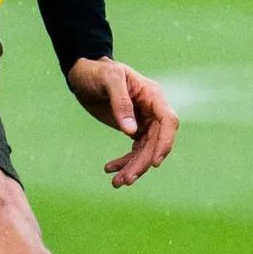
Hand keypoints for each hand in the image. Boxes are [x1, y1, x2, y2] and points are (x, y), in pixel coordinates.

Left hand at [66, 56, 177, 188]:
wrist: (84, 74)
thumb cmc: (97, 71)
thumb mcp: (109, 80)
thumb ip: (121, 103)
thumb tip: (131, 131)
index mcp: (152, 95)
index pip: (168, 121)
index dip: (165, 143)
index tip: (155, 162)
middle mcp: (152, 110)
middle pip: (156, 142)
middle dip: (143, 163)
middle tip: (125, 180)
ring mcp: (144, 120)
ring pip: (145, 150)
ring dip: (133, 168)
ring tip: (117, 182)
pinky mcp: (133, 129)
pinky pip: (135, 150)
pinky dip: (124, 162)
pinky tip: (110, 169)